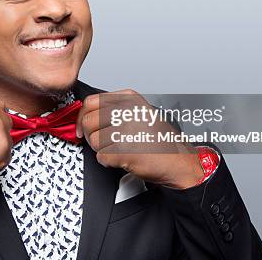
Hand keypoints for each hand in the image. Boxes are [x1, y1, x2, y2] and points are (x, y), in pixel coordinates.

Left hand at [76, 90, 203, 188]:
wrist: (179, 161)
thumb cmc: (158, 139)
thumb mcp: (138, 112)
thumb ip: (113, 109)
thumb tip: (85, 115)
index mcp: (129, 99)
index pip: (91, 102)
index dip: (82, 117)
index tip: (83, 127)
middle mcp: (127, 111)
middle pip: (89, 121)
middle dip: (91, 136)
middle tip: (101, 142)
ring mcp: (126, 130)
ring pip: (94, 140)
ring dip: (102, 150)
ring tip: (117, 150)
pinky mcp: (125, 150)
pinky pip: (102, 157)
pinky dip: (108, 162)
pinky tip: (121, 159)